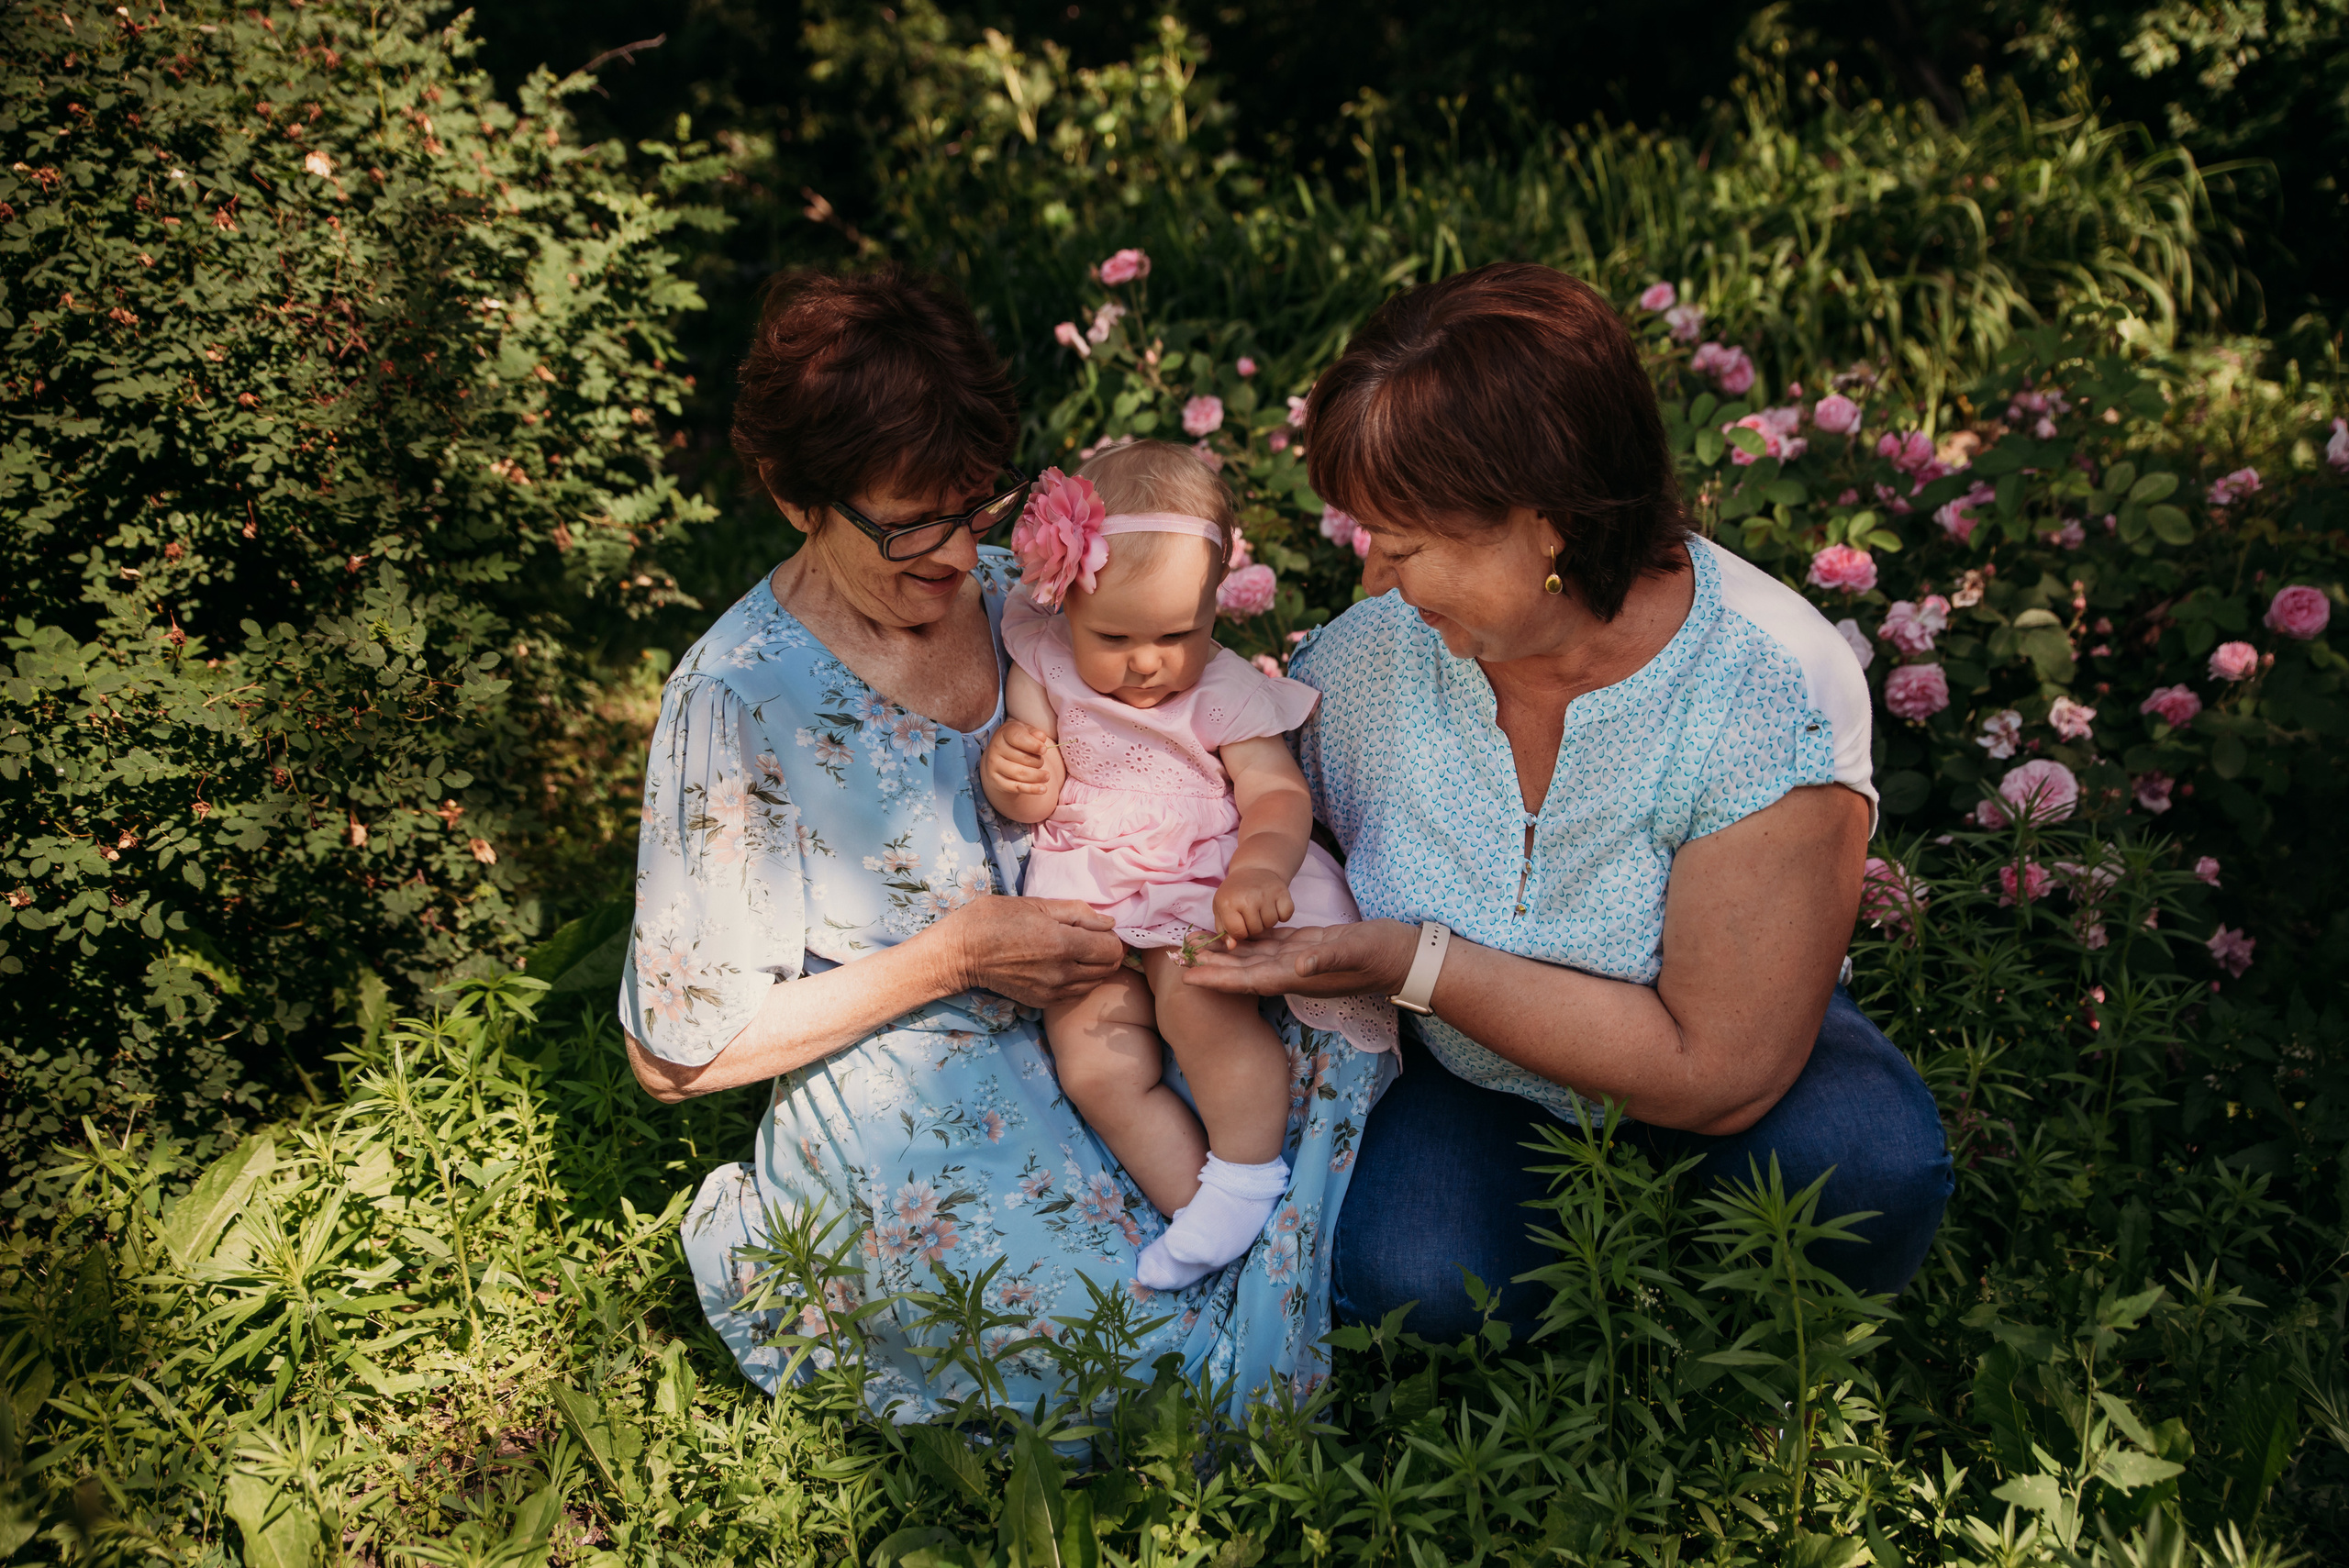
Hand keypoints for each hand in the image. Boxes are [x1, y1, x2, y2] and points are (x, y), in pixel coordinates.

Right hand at [936, 894, 1124, 1008]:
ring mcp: (1052, 991)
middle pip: (1109, 968)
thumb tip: (1109, 923)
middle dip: (1108, 952)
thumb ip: (1077, 913)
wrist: (961, 953)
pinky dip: (1079, 981)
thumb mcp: (1036, 904)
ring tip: (1078, 952)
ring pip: (1094, 983)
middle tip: (1092, 939)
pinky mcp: (1042, 1002)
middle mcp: (1062, 973)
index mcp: (1063, 943)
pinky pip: (1075, 994)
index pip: (1112, 949)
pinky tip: (1065, 967)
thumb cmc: (994, 919)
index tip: (1100, 929)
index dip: (1112, 937)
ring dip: (1095, 968)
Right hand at [983, 720, 1055, 798]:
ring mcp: (994, 766)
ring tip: (1047, 776)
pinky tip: (1042, 789)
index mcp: (1004, 733)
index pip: (1017, 738)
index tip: (1044, 750)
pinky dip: (1031, 789)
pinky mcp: (996, 781)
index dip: (1033, 745)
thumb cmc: (1017, 742)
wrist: (999, 757)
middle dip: (1037, 761)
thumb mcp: (1026, 732)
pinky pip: (1016, 787)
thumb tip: (1041, 737)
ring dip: (1037, 776)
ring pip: (1019, 774)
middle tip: (1041, 762)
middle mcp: (996, 749)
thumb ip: (1034, 733)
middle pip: (1022, 758)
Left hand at [1180, 919, 1419, 999]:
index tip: (1188, 977)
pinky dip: (1247, 941)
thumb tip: (1298, 966)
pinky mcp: (1306, 945)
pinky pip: (1268, 945)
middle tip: (1176, 959)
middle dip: (1210, 967)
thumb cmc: (1383, 954)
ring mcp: (1299, 960)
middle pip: (1242, 970)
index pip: (1249, 979)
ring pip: (1252, 957)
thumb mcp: (1357, 951)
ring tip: (1194, 946)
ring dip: (1223, 953)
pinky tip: (1230, 934)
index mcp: (1299, 976)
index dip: (1218, 979)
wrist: (1406, 957)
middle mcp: (1293, 971)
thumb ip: (1327, 958)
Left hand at [1211, 866, 1295, 944]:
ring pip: (1271, 923)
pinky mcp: (1282, 891)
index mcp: (1228, 902)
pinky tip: (1274, 907)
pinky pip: (1286, 916)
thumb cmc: (1235, 893)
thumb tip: (1232, 947)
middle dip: (1254, 927)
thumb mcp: (1221, 909)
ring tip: (1261, 909)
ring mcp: (1266, 893)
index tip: (1240, 923)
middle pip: (1256, 930)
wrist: (1253, 869)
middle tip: (1251, 914)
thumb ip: (1224, 930)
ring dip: (1267, 920)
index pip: (1238, 932)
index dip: (1240, 932)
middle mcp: (1247, 897)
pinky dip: (1282, 914)